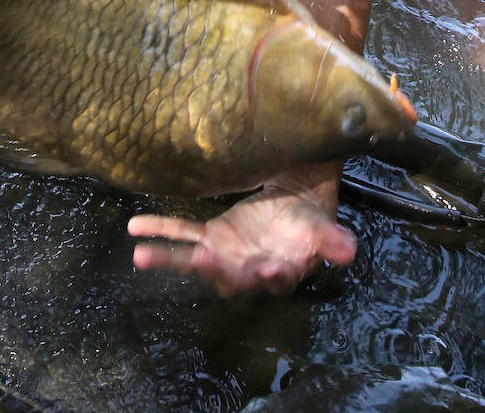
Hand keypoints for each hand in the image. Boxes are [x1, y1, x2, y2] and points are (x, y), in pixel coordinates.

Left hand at [128, 184, 356, 297]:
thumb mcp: (326, 231)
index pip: (277, 278)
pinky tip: (135, 229)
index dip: (272, 275)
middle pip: (229, 277)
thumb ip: (334, 243)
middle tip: (202, 261)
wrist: (295, 205)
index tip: (269, 267)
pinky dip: (160, 231)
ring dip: (169, 257)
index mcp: (281, 272)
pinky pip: (183, 234)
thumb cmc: (310, 224)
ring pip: (195, 259)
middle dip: (213, 272)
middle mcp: (248, 271)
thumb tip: (349, 251)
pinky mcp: (212, 236)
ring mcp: (226, 254)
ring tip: (141, 256)